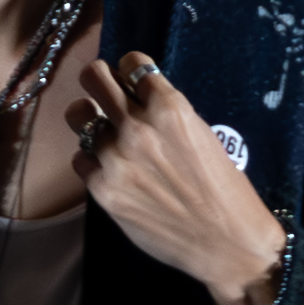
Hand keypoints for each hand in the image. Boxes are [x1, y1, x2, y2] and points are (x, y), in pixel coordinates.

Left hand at [65, 54, 287, 304]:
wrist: (226, 242)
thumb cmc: (223, 188)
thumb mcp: (201, 134)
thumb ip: (166, 113)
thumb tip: (135, 97)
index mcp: (169, 107)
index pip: (131, 62)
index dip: (130, 72)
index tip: (132, 84)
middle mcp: (137, 127)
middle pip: (93, 76)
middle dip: (99, 82)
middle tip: (105, 96)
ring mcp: (115, 158)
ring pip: (78, 115)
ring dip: (89, 120)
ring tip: (102, 132)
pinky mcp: (102, 189)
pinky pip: (80, 159)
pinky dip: (92, 162)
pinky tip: (110, 172)